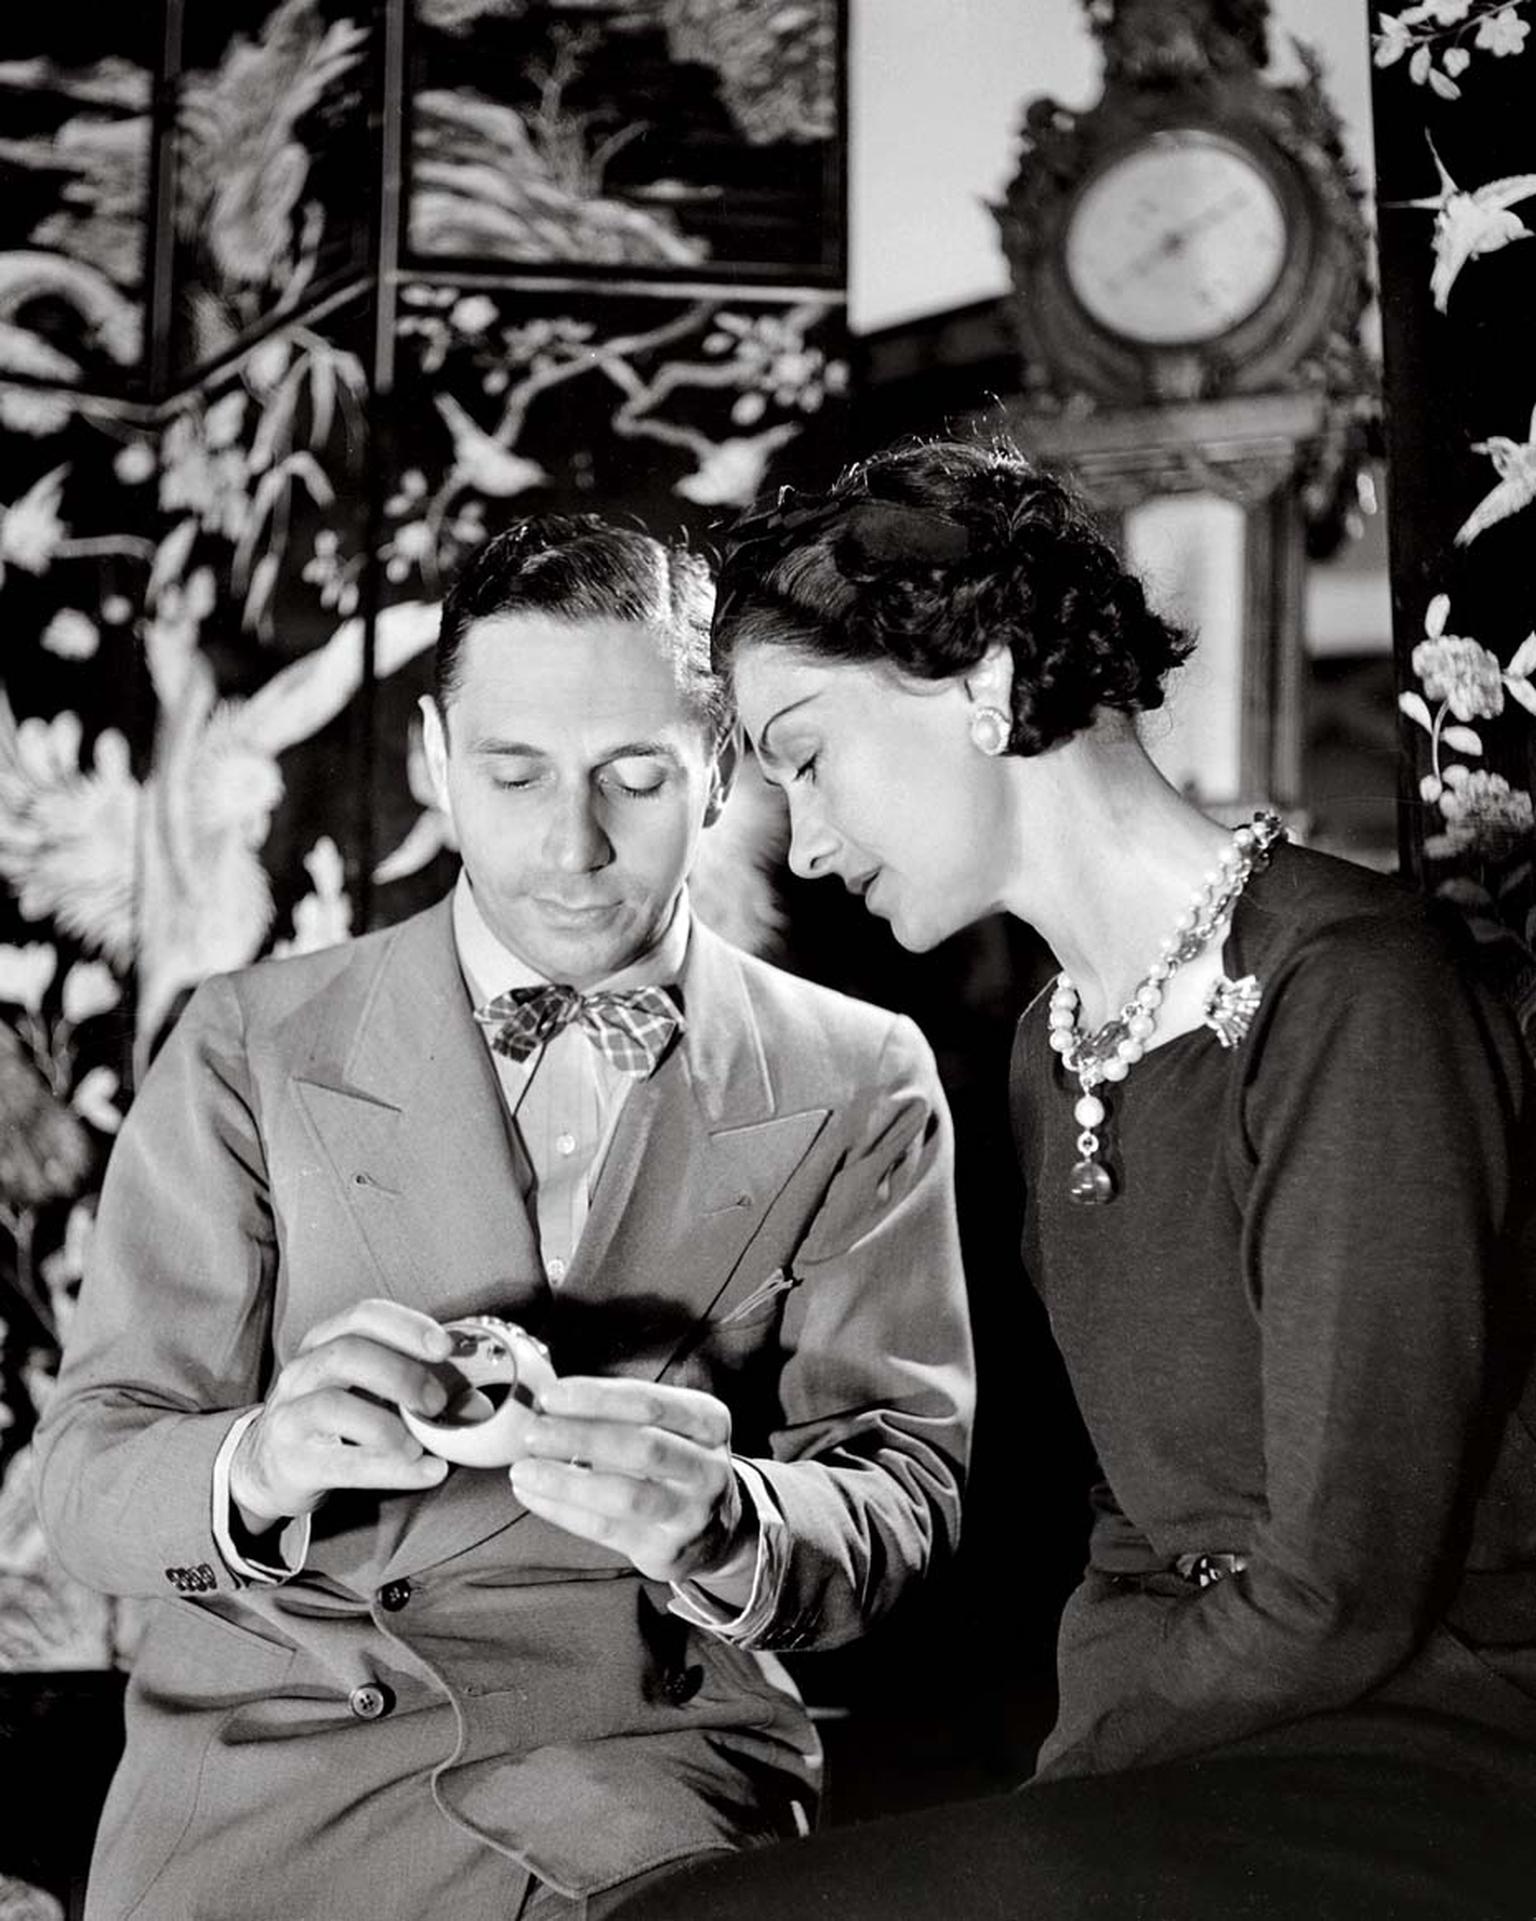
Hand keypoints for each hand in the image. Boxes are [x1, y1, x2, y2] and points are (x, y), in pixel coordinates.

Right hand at [229, 1299, 454, 1527]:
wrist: (267, 1465)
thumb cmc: (329, 1417)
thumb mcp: (354, 1384)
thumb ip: (400, 1374)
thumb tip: (468, 1385)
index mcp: (323, 1343)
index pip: (363, 1316)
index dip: (406, 1326)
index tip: (444, 1347)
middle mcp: (302, 1372)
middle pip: (348, 1354)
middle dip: (401, 1374)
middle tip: (437, 1402)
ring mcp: (291, 1416)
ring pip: (333, 1406)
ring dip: (388, 1425)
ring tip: (421, 1444)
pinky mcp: (293, 1461)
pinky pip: (343, 1463)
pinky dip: (391, 1469)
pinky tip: (426, 1471)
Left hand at [508, 1377, 746, 1584]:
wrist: (718, 1530)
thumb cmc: (676, 1465)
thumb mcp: (669, 1428)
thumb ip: (620, 1414)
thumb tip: (549, 1404)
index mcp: (708, 1422)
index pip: (650, 1403)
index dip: (597, 1398)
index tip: (552, 1395)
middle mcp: (708, 1467)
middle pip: (640, 1448)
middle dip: (580, 1437)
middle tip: (533, 1432)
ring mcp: (691, 1513)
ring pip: (623, 1495)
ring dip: (566, 1481)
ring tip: (524, 1470)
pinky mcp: (666, 1549)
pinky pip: (606, 1529)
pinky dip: (563, 1510)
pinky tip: (534, 1495)